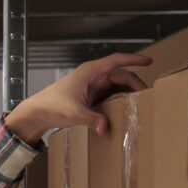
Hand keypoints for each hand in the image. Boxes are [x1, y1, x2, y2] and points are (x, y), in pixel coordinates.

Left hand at [6, 53, 152, 144]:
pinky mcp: (92, 96)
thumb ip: (91, 119)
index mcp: (90, 72)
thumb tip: (104, 128)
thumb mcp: (73, 113)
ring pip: (118, 86)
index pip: (116, 61)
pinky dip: (120, 100)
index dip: (134, 59)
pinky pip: (111, 95)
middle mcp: (94, 76)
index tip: (149, 61)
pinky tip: (128, 108)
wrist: (38, 112)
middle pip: (121, 76)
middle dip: (135, 84)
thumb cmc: (52, 106)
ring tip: (142, 103)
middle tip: (147, 97)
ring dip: (129, 93)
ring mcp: (94, 85)